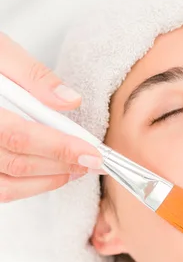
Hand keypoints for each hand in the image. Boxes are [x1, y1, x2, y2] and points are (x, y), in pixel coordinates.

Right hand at [0, 33, 102, 202]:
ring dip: (46, 182)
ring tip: (75, 169)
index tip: (93, 152)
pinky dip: (25, 186)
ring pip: (5, 186)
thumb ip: (33, 75)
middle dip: (61, 166)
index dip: (59, 148)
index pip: (19, 136)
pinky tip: (48, 174)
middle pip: (16, 164)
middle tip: (94, 162)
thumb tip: (70, 101)